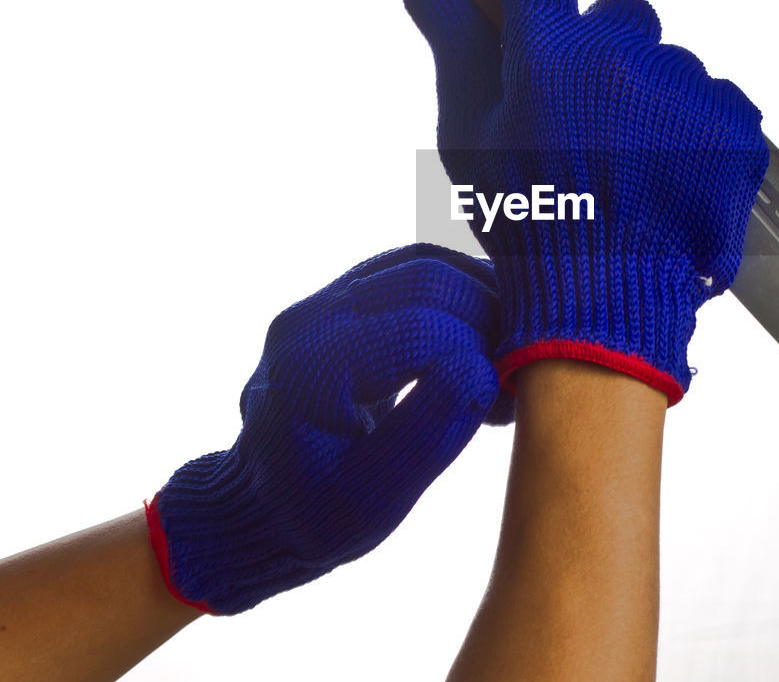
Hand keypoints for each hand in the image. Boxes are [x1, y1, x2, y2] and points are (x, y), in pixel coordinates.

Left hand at [146, 243, 508, 614]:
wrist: (256, 507)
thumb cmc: (316, 515)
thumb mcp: (375, 497)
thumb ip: (429, 431)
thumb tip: (485, 370)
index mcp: (316, 369)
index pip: (424, 326)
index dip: (483, 352)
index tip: (514, 394)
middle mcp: (312, 319)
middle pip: (425, 278)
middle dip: (488, 314)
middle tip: (522, 364)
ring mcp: (322, 302)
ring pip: (420, 263)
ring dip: (477, 295)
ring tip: (511, 344)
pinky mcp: (339, 300)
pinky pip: (408, 272)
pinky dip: (456, 291)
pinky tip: (485, 330)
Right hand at [403, 0, 767, 403]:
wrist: (607, 302)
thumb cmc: (529, 222)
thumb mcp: (472, 139)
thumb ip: (456, 48)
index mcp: (549, 53)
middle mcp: (622, 56)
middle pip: (618, 13)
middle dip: (603, 50)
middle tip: (589, 117)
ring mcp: (686, 89)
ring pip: (670, 64)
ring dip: (653, 98)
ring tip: (634, 165)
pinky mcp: (735, 123)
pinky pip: (715, 100)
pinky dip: (697, 129)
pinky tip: (671, 174)